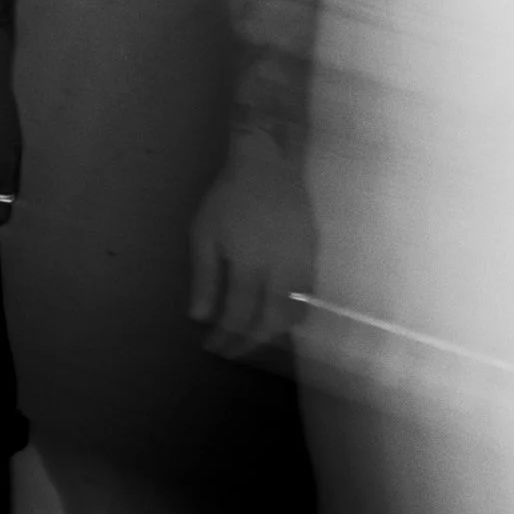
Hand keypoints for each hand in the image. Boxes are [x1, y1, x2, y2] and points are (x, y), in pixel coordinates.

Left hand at [188, 131, 315, 357]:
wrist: (269, 163)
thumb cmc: (230, 196)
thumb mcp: (205, 233)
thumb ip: (205, 277)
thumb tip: (199, 316)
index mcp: (251, 265)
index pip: (239, 315)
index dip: (226, 337)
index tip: (212, 347)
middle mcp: (281, 271)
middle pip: (271, 323)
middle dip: (249, 343)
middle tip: (230, 351)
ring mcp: (302, 264)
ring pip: (294, 315)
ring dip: (272, 334)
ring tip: (250, 340)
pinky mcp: (314, 257)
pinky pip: (306, 298)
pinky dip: (290, 316)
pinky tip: (274, 317)